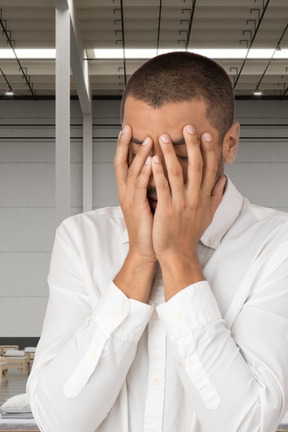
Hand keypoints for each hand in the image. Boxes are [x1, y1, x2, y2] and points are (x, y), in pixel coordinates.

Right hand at [114, 124, 155, 262]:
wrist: (147, 249)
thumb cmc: (151, 227)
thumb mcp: (151, 202)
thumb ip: (155, 185)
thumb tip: (165, 170)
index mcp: (129, 190)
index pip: (124, 163)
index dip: (125, 146)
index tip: (130, 130)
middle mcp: (126, 192)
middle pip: (120, 163)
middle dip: (124, 144)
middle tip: (128, 127)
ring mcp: (129, 199)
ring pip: (131, 171)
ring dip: (139, 154)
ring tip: (148, 139)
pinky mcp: (136, 207)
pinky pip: (140, 186)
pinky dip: (145, 172)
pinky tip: (152, 161)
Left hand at [151, 125, 225, 297]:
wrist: (178, 253)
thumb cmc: (189, 234)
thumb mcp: (208, 215)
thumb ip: (215, 196)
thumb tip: (223, 180)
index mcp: (204, 197)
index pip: (210, 169)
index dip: (209, 151)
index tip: (207, 134)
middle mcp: (195, 198)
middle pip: (196, 166)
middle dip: (192, 145)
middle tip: (187, 127)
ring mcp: (181, 204)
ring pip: (177, 173)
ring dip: (171, 153)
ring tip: (164, 137)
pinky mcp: (167, 210)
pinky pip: (162, 187)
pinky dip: (158, 172)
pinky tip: (153, 159)